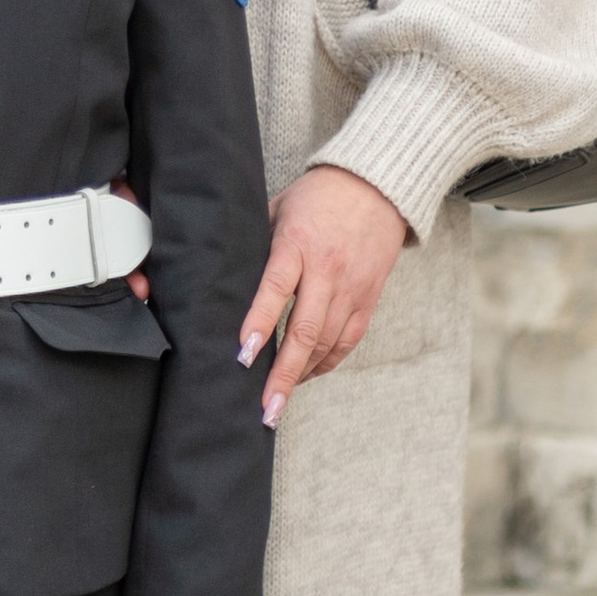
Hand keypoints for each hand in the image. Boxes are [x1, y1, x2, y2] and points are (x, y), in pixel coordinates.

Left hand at [238, 164, 407, 425]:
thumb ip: (256, 244)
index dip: (260, 323)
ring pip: (327, 343)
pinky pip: (348, 341)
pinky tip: (306, 376)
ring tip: (278, 399)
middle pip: (306, 330)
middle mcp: (328, 270)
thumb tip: (221, 277)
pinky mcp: (369, 299)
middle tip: (266, 407)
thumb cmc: (317, 197)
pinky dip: (326, 363)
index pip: (276, 288)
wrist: (376, 188)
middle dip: (283, 373)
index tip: (243, 355)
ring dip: (302, 375)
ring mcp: (352, 288)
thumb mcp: (278, 208)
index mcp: (298, 243)